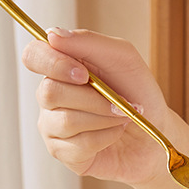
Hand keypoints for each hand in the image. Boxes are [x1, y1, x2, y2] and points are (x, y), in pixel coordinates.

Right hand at [21, 29, 169, 184]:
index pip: (33, 56)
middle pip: (49, 92)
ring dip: (104, 118)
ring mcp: (52, 125)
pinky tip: (114, 135)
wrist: (156, 131)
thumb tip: (52, 35)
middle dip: (93, 99)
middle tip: (119, 102)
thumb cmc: (137, 91)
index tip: (83, 74)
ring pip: (64, 121)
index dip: (52, 63)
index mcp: (60, 66)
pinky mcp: (62, 153)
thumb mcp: (122, 57)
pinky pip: (77, 146)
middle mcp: (50, 95)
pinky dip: (105, 138)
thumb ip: (89, 41)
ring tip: (122, 117)